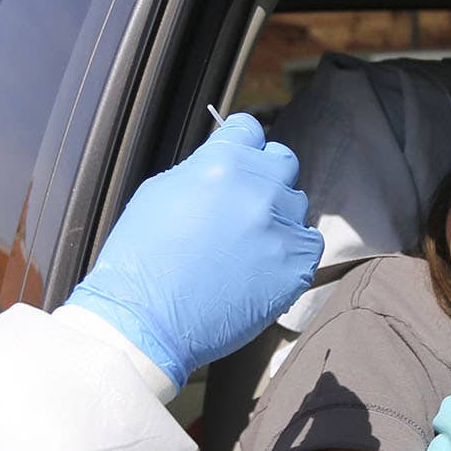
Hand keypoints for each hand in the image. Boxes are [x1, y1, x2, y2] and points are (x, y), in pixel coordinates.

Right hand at [66, 112, 322, 387]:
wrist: (145, 321)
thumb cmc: (141, 260)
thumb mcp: (160, 193)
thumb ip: (202, 169)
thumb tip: (223, 164)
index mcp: (223, 163)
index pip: (249, 130)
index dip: (241, 143)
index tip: (239, 157)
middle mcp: (260, 190)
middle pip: (282, 162)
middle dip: (265, 175)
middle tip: (245, 201)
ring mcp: (281, 229)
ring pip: (297, 204)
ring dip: (278, 215)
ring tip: (247, 242)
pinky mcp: (295, 267)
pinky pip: (310, 244)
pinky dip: (292, 250)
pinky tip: (265, 263)